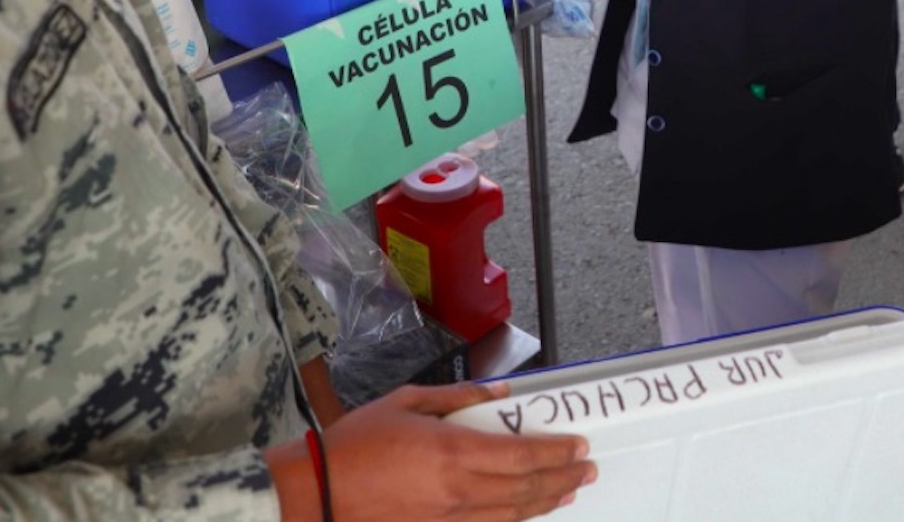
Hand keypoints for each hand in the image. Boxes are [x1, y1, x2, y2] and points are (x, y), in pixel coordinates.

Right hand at [324, 383, 594, 521]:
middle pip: (526, 488)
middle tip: (587, 470)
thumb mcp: (406, 402)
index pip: (522, 454)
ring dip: (546, 502)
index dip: (556, 453)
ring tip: (569, 492)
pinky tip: (526, 514)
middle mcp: (458, 490)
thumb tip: (499, 394)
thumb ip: (458, 398)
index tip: (579, 447)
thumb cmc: (353, 445)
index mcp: (452, 450)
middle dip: (562, 478)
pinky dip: (513, 521)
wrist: (316, 494)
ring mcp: (448, 520)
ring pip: (512, 514)